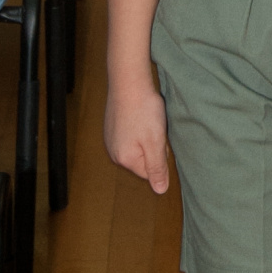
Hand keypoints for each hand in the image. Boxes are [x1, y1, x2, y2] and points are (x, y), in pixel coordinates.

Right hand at [105, 73, 170, 191]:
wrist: (128, 81)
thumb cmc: (143, 111)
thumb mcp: (155, 142)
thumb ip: (157, 168)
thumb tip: (160, 191)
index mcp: (125, 159)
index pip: (150, 172)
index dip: (160, 155)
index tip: (159, 138)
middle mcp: (113, 153)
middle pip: (143, 160)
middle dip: (153, 147)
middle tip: (155, 128)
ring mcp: (110, 139)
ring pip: (137, 147)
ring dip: (146, 137)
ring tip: (147, 120)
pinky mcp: (111, 127)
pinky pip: (130, 136)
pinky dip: (138, 127)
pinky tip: (140, 115)